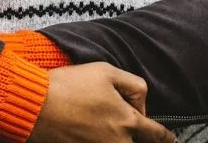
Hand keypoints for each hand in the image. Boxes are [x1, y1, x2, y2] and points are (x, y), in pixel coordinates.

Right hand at [27, 63, 176, 142]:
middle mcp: (116, 141)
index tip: (170, 138)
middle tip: (135, 129)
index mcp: (127, 121)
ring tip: (106, 124)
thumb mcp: (107, 71)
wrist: (36, 105)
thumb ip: (133, 85)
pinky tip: (90, 128)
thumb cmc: (70, 85)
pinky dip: (98, 139)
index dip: (165, 136)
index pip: (155, 134)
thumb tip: (139, 101)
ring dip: (118, 137)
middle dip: (138, 138)